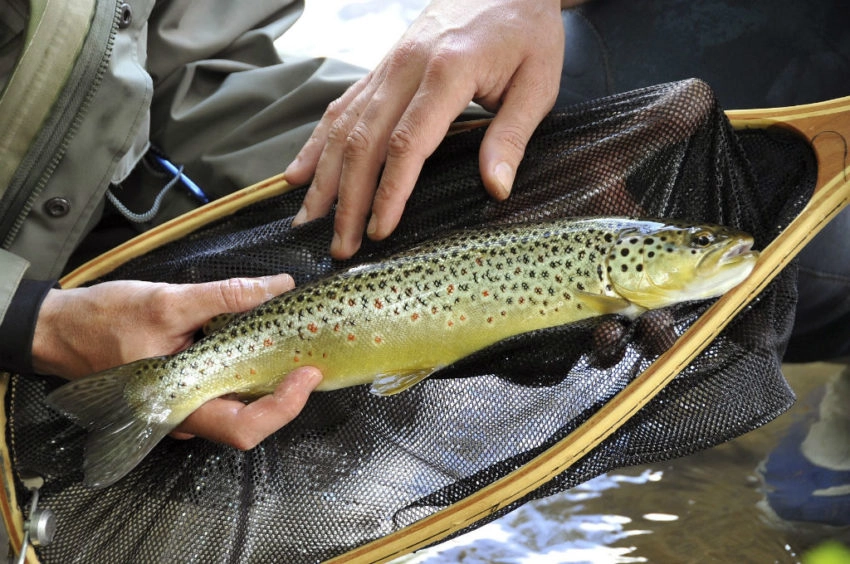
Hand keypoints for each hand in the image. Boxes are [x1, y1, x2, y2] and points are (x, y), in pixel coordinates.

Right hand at [33, 275, 322, 447]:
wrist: (61, 329)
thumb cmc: (103, 320)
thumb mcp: (168, 300)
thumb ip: (225, 296)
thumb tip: (277, 287)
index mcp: (179, 404)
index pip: (243, 428)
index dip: (283, 407)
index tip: (307, 375)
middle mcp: (184, 416)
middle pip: (248, 422)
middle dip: (284, 396)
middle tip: (310, 360)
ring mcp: (185, 407)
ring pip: (238, 408)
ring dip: (269, 385)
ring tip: (293, 353)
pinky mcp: (185, 392)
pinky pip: (224, 392)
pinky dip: (249, 374)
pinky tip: (263, 350)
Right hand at [286, 0, 565, 258]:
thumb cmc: (525, 31)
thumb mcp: (537, 82)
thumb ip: (512, 136)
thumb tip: (496, 188)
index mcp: (447, 71)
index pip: (407, 144)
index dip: (389, 192)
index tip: (379, 231)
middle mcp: (405, 67)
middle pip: (363, 142)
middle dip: (346, 200)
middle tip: (339, 247)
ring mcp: (386, 65)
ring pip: (342, 127)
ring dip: (323, 179)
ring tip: (308, 221)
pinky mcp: (380, 67)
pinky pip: (340, 108)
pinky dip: (316, 143)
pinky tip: (299, 174)